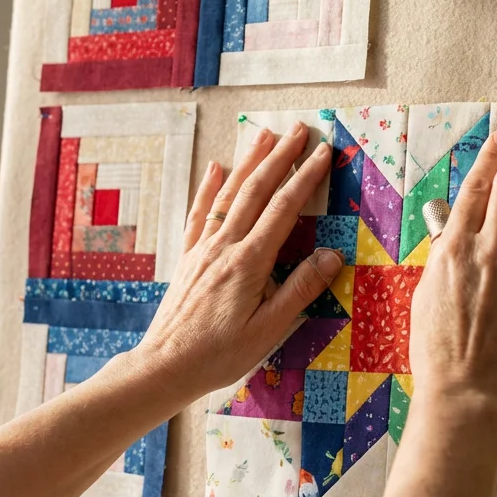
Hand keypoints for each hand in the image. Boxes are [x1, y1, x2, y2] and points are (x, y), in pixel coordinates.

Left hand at [133, 121, 344, 398]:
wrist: (165, 366)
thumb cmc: (219, 355)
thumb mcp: (269, 329)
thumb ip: (300, 289)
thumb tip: (331, 255)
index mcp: (249, 262)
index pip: (284, 209)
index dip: (305, 178)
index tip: (324, 153)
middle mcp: (224, 246)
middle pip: (256, 190)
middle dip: (280, 157)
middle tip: (301, 130)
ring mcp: (203, 249)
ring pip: (228, 194)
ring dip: (249, 162)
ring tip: (265, 136)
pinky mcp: (188, 258)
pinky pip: (200, 213)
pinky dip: (209, 187)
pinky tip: (215, 168)